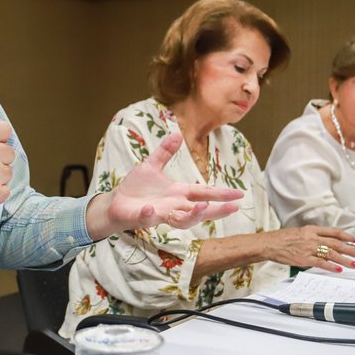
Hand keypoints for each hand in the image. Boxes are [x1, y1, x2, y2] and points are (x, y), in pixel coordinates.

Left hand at [86, 133, 242, 238]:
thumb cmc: (136, 187)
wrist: (115, 202)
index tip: (239, 195)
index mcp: (178, 193)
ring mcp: (160, 213)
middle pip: (200, 210)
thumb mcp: (152, 165)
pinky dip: (150, 214)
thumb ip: (165, 152)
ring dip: (192, 215)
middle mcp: (174, 205)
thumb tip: (178, 134)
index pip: (204, 193)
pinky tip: (152, 209)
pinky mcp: (144, 218)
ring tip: (202, 207)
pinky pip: (149, 218)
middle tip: (234, 207)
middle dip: (217, 210)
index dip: (221, 194)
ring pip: (182, 220)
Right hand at [261, 226, 354, 272]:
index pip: (334, 232)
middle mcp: (312, 238)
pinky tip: (339, 269)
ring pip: (332, 253)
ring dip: (345, 259)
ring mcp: (309, 248)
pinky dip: (331, 266)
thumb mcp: (299, 232)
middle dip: (351, 249)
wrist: (269, 244)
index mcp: (311, 230)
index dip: (347, 237)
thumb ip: (313, 236)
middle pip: (336, 243)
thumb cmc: (282, 239)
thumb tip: (325, 242)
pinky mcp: (304, 259)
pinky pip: (321, 263)